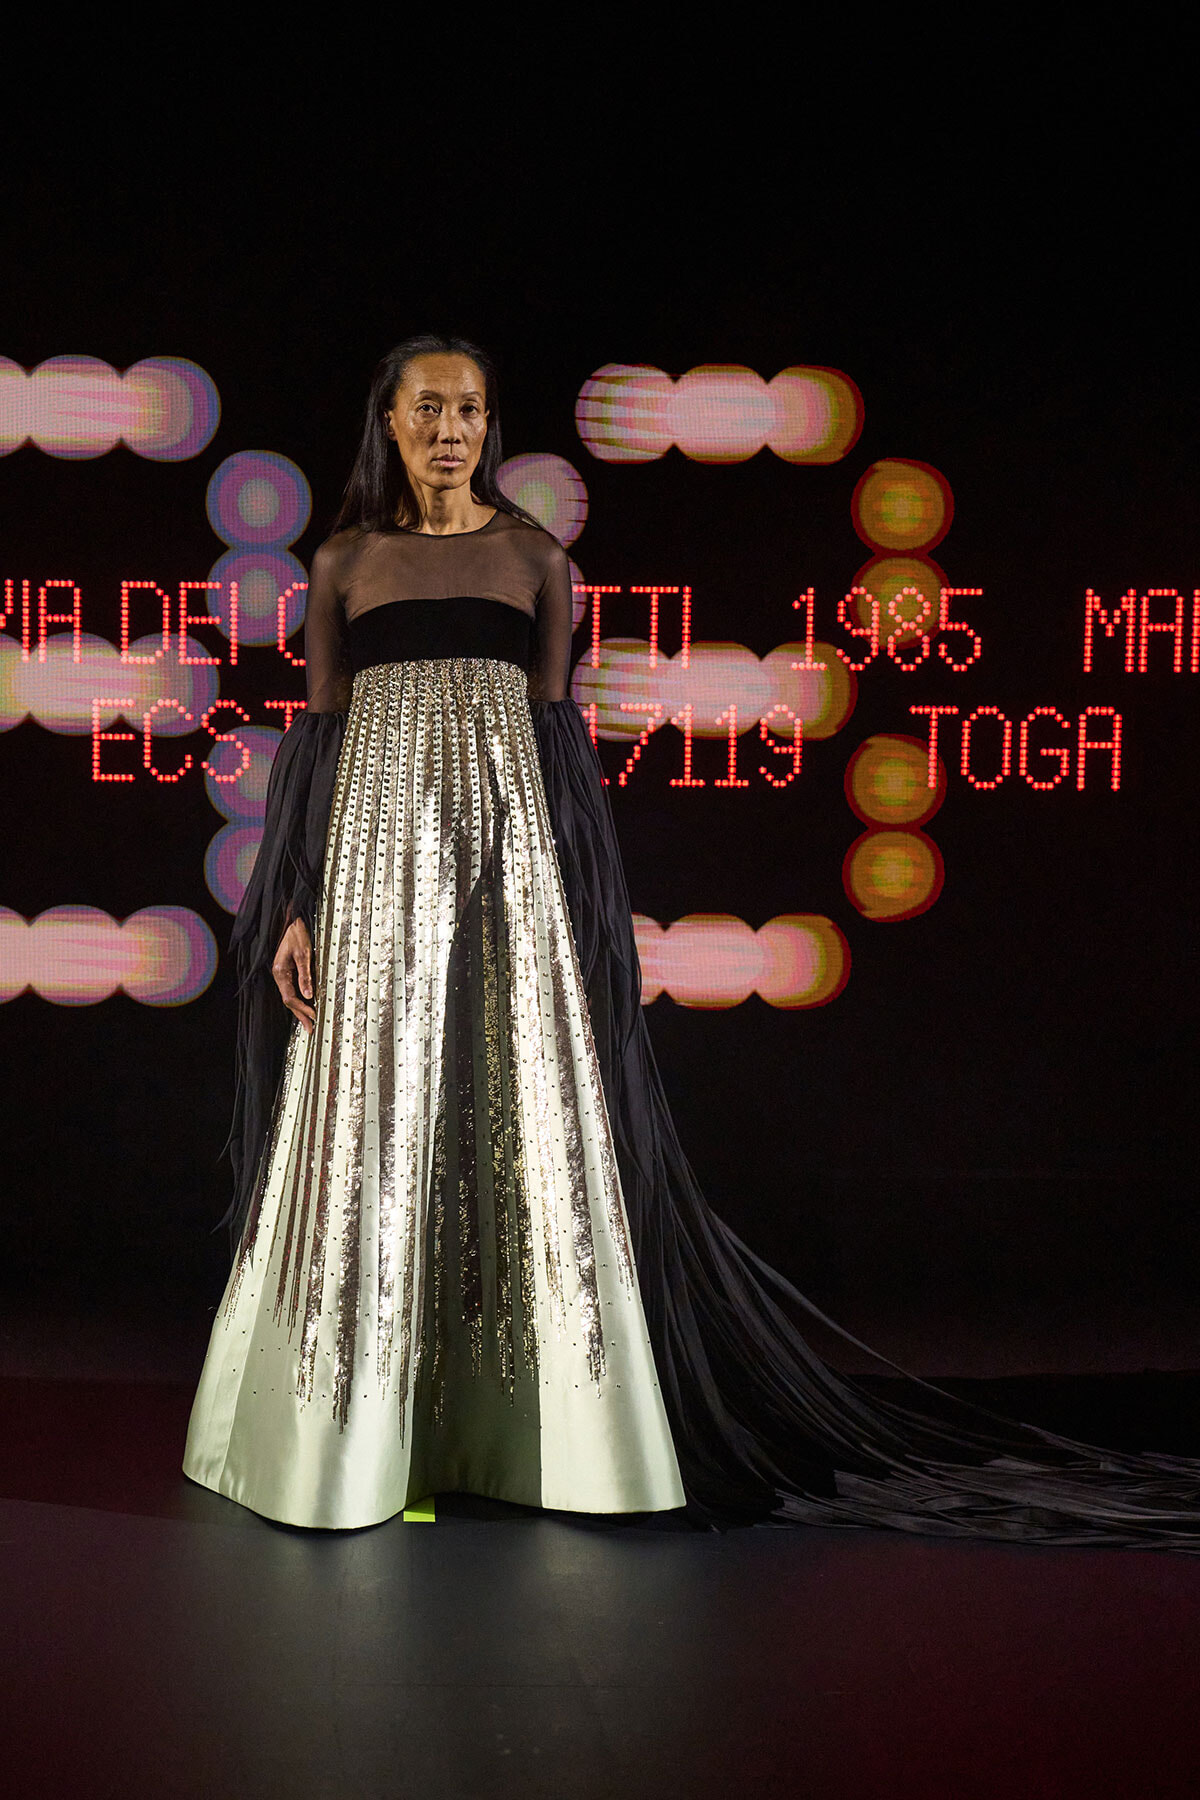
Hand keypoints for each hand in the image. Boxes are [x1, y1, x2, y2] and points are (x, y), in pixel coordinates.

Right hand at [272, 916, 315, 1033]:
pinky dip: (300, 999)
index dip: (302, 1010)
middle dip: (300, 1015)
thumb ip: (305, 976)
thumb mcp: (304, 954)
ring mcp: (282, 973)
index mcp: (280, 972)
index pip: (289, 998)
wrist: (291, 919)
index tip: (314, 1017)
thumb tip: (309, 996)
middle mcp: (279, 975)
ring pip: (290, 996)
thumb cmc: (297, 934)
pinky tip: (307, 1004)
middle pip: (288, 1000)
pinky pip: (292, 988)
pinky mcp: (287, 970)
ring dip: (300, 1009)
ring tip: (310, 1021)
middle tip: (311, 1029)